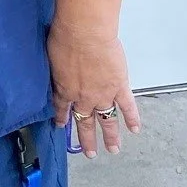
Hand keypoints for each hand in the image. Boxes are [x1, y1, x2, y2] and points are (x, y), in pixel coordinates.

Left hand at [48, 21, 142, 157]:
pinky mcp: (119, 86)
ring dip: (110, 136)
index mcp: (65, 88)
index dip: (62, 118)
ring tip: (113, 149)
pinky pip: (127, 107)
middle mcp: (83, 97)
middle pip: (84, 122)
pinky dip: (132, 118)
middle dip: (87, 139)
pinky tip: (135, 130)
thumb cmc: (64, 37)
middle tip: (90, 154)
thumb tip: (54, 69)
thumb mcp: (51, 55)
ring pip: (107, 120)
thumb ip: (55, 69)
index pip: (62, 107)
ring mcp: (103, 94)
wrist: (84, 32)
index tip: (62, 126)